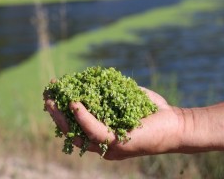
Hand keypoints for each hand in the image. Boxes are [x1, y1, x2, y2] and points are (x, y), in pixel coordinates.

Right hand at [44, 87, 184, 159]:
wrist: (176, 124)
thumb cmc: (153, 111)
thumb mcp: (128, 98)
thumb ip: (112, 92)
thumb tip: (99, 78)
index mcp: (104, 132)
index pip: (77, 123)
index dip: (63, 108)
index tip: (56, 91)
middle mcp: (103, 142)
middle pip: (72, 130)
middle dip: (56, 113)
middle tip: (47, 96)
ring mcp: (109, 146)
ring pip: (78, 133)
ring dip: (63, 116)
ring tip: (54, 100)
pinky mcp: (117, 144)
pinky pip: (95, 130)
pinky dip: (83, 117)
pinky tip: (75, 103)